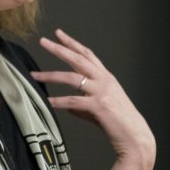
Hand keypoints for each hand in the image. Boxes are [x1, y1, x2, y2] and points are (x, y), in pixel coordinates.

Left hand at [31, 29, 155, 163]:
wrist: (135, 135)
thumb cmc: (119, 122)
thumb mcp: (101, 105)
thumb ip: (84, 102)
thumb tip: (67, 104)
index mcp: (106, 77)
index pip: (87, 54)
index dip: (72, 43)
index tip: (58, 34)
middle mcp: (104, 80)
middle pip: (78, 59)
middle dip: (59, 49)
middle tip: (43, 41)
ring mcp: (102, 92)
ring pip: (72, 78)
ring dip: (51, 76)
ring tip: (35, 75)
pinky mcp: (98, 106)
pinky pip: (72, 101)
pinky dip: (57, 102)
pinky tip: (46, 102)